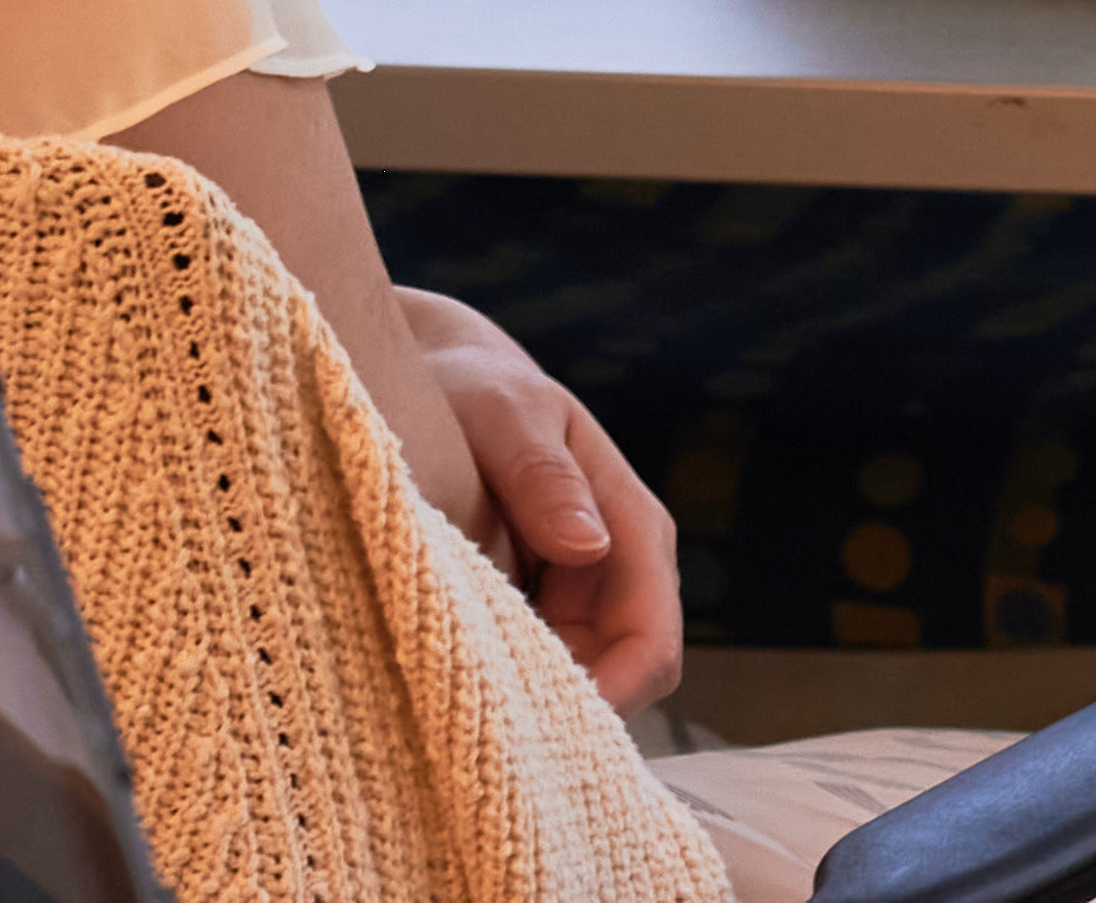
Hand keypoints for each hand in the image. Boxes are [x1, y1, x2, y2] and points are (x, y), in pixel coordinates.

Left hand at [398, 290, 680, 708]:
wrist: (444, 374)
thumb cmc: (479, 386)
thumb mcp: (505, 416)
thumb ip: (543, 475)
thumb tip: (588, 546)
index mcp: (632, 529)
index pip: (651, 644)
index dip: (610, 694)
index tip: (534, 721)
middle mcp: (617, 574)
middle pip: (617, 682)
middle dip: (558, 709)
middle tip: (477, 715)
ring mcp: (578, 598)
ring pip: (572, 686)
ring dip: (524, 701)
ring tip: (455, 690)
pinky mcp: (536, 611)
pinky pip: (531, 670)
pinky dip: (499, 683)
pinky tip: (448, 670)